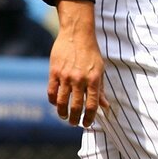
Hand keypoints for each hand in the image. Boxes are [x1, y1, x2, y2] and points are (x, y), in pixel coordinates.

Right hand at [47, 1, 104, 126]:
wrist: (77, 34)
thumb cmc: (91, 53)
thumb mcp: (100, 70)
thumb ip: (101, 89)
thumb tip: (105, 106)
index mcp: (93, 80)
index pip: (92, 106)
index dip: (89, 118)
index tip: (87, 124)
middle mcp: (79, 80)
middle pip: (76, 107)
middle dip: (75, 119)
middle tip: (74, 123)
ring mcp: (65, 76)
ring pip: (61, 102)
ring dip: (62, 113)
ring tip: (64, 116)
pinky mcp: (54, 72)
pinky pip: (51, 92)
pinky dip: (53, 101)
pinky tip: (56, 103)